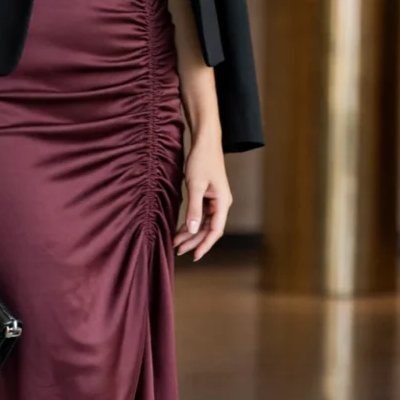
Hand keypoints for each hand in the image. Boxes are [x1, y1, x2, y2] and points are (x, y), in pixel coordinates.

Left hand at [174, 135, 231, 260]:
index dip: (205, 244)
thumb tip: (193, 230)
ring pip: (203, 223)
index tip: (195, 256)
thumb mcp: (195, 185)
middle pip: (209, 229)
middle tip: (178, 251)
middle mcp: (221, 204)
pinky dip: (191, 222)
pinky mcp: (208, 196)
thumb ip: (194, 209)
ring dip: (191, 233)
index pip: (215, 230)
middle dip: (194, 241)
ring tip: (176, 243)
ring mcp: (215, 200)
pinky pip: (200, 214)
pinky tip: (181, 229)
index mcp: (222, 202)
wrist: (205, 143)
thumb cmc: (202, 161)